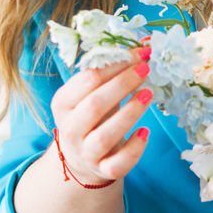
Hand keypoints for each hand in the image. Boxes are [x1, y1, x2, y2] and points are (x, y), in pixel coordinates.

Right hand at [50, 45, 153, 183]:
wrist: (84, 158)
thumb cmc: (93, 116)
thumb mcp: (94, 92)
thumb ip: (113, 70)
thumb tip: (147, 42)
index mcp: (63, 103)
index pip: (87, 80)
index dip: (115, 64)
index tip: (141, 53)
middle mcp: (70, 130)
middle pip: (94, 106)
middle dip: (122, 85)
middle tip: (146, 69)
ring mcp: (85, 153)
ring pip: (105, 136)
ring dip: (129, 113)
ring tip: (150, 94)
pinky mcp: (103, 170)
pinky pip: (117, 164)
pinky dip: (134, 148)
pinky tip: (146, 132)